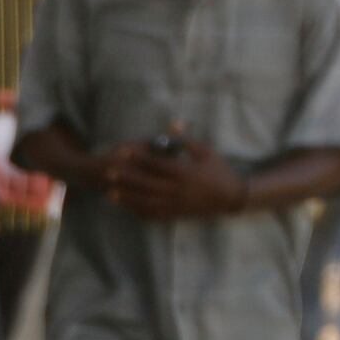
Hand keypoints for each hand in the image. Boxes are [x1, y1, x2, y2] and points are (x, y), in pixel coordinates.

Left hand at [113, 139, 246, 218]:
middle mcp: (177, 190)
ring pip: (146, 202)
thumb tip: (171, 124)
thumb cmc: (219, 170)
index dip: (136, 157)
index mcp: (184, 172)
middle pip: (145, 184)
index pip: (155, 163)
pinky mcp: (176, 214)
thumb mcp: (206, 151)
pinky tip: (127, 208)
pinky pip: (154, 215)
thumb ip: (186, 139)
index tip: (121, 151)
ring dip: (127, 198)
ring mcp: (175, 204)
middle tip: (108, 173)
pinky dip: (139, 212)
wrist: (231, 197)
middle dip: (125, 178)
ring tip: (110, 193)